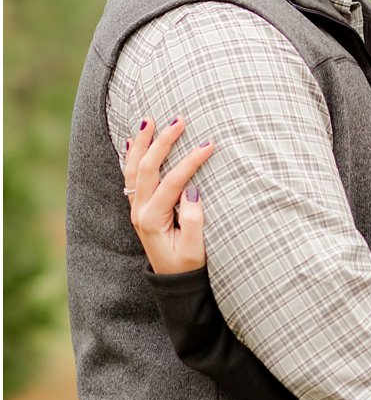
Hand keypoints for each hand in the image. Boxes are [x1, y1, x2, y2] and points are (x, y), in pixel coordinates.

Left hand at [123, 116, 214, 274]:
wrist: (171, 280)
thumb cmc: (188, 265)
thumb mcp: (196, 249)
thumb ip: (194, 220)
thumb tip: (192, 191)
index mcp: (152, 219)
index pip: (173, 181)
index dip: (191, 161)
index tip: (209, 144)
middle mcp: (139, 211)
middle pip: (147, 167)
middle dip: (162, 141)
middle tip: (179, 119)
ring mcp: (136, 208)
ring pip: (134, 168)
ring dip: (142, 142)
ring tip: (149, 119)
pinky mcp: (139, 207)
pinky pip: (131, 176)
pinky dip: (132, 156)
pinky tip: (134, 141)